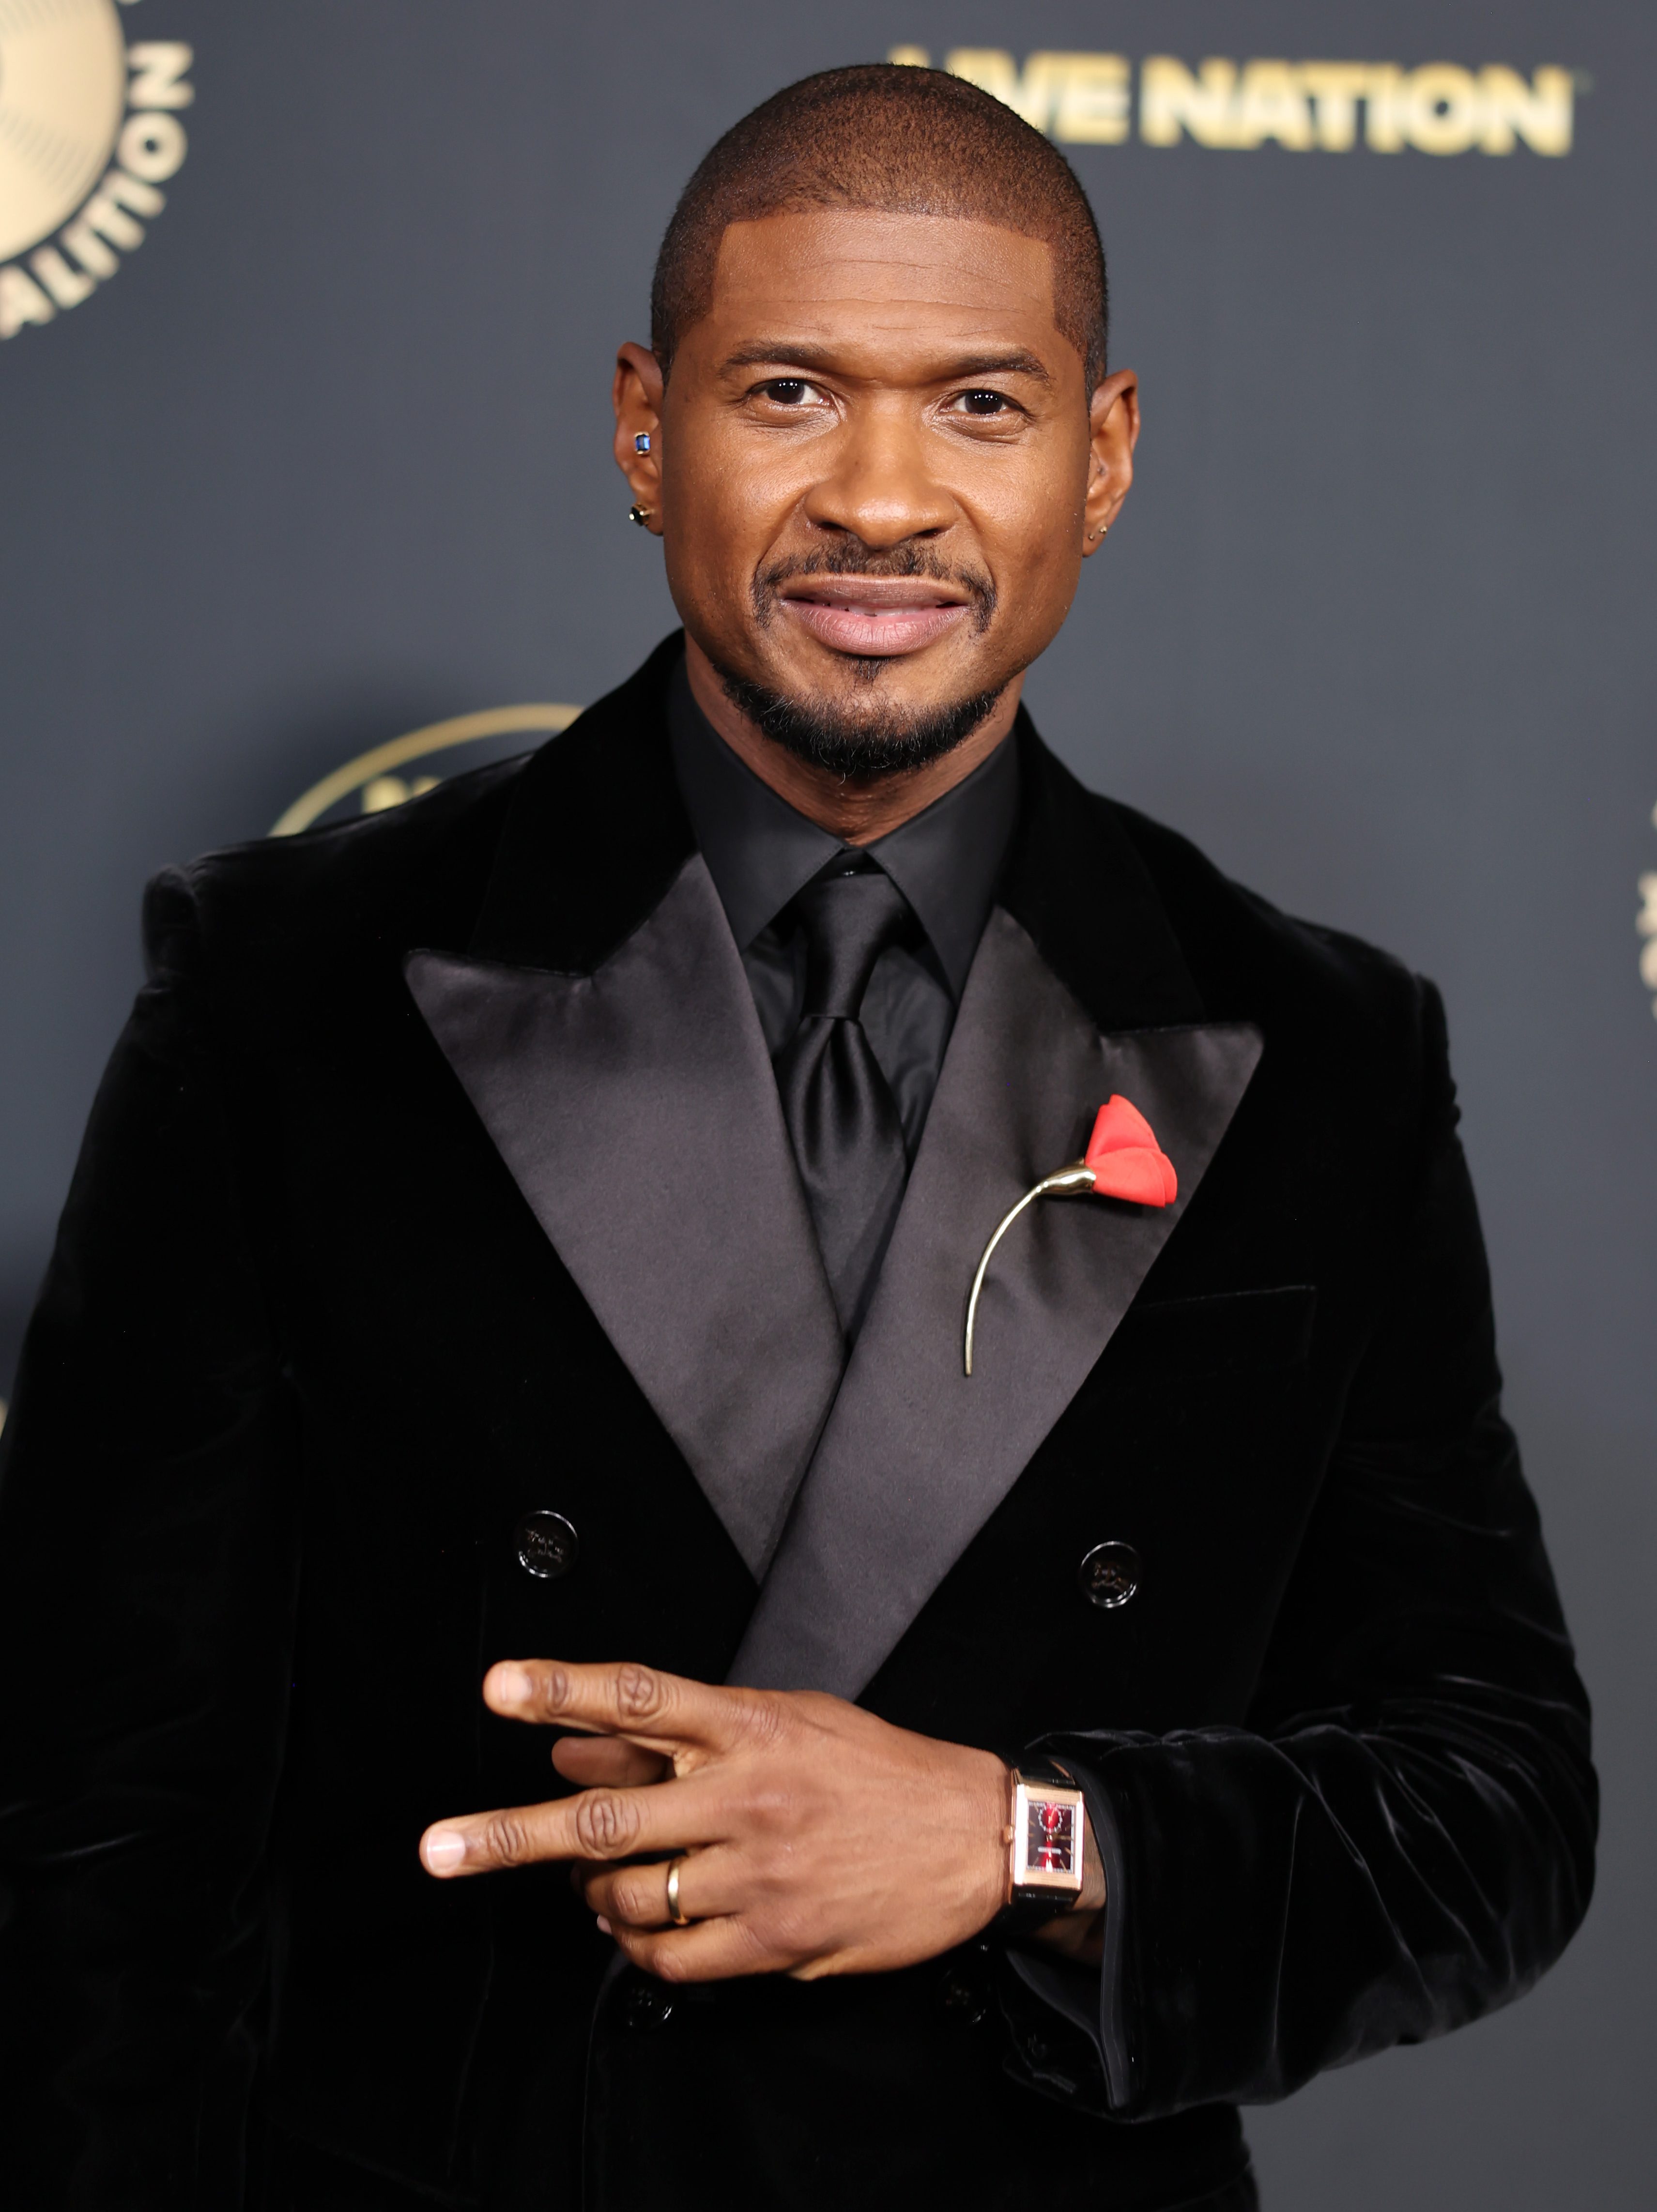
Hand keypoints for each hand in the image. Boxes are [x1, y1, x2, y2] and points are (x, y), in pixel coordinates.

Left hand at [418, 1658, 1009, 1981]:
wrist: (974, 1838)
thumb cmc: (875, 1772)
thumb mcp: (785, 1724)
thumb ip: (676, 1739)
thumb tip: (573, 1746)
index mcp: (750, 1725)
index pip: (640, 1696)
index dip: (563, 1688)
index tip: (499, 1687)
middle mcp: (746, 1793)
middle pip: (606, 1815)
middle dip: (509, 1836)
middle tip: (438, 1849)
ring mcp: (759, 1871)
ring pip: (629, 1896)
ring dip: (594, 1896)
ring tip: (599, 1885)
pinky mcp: (775, 1939)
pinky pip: (672, 1955)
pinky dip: (641, 1945)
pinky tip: (645, 1926)